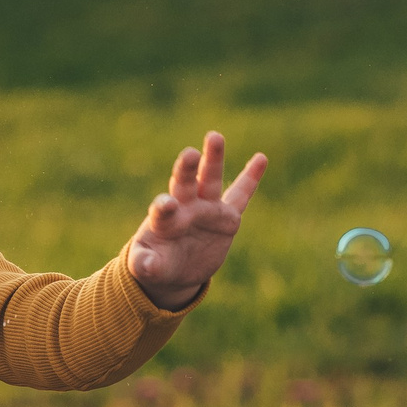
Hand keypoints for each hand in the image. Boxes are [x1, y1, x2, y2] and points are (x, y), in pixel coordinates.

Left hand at [126, 129, 267, 310]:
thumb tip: (146, 267)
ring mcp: (207, 209)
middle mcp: (185, 207)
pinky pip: (241, 196)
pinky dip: (251, 178)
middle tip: (189, 154)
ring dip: (212, 159)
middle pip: (185, 183)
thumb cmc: (157, 263)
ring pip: (210, 181)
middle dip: (186, 169)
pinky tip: (261, 158)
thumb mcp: (147, 268)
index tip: (166, 204)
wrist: (176, 269)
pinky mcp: (227, 218)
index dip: (164, 207)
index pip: (163, 210)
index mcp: (163, 220)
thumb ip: (145, 265)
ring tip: (214, 137)